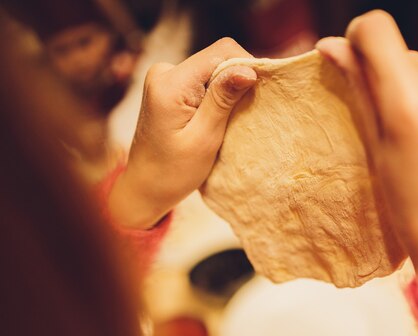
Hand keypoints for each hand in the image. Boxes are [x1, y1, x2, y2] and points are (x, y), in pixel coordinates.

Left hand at [109, 38, 256, 228]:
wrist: (145, 187)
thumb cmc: (174, 172)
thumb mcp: (204, 138)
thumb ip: (223, 100)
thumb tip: (248, 69)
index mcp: (170, 83)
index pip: (222, 52)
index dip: (247, 67)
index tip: (260, 95)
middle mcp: (164, 72)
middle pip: (218, 59)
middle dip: (237, 82)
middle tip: (244, 115)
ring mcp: (165, 78)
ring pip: (213, 70)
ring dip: (228, 92)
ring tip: (229, 122)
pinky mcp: (170, 87)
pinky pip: (204, 81)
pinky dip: (217, 97)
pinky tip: (218, 119)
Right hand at [317, 11, 417, 281]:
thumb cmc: (414, 213)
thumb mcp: (376, 154)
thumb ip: (358, 92)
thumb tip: (333, 48)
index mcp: (411, 106)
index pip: (376, 30)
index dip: (358, 40)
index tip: (353, 63)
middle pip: (405, 54)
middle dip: (389, 77)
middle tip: (386, 122)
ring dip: (417, 92)